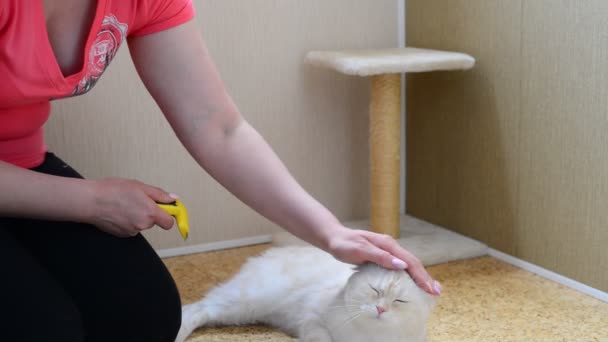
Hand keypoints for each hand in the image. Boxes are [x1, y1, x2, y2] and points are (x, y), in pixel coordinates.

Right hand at [86, 178, 176, 236]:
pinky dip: (128, 220)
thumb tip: (173, 199)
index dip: (169, 215)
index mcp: (150, 213)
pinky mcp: (122, 234)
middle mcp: (142, 225)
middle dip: (149, 211)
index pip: (169, 223)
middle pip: (154, 221)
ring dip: (137, 215)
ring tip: (125, 203)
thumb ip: (159, 195)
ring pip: (141, 223)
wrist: (90, 201)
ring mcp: (131, 231)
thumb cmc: (113, 190)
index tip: (166, 208)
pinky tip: (118, 211)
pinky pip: (131, 227)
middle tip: (138, 199)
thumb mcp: (140, 186)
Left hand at [326, 226, 441, 295]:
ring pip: (408, 264)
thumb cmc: (344, 244)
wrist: (334, 238)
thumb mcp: (360, 250)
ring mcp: (387, 251)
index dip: (421, 276)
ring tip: (430, 289)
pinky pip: (400, 266)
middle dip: (425, 277)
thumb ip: (380, 257)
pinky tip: (412, 283)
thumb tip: (402, 265)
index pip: (410, 262)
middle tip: (436, 292)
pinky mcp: (383, 256)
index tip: (430, 289)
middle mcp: (391, 246)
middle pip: (413, 263)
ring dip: (419, 276)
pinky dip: (409, 275)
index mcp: (388, 244)